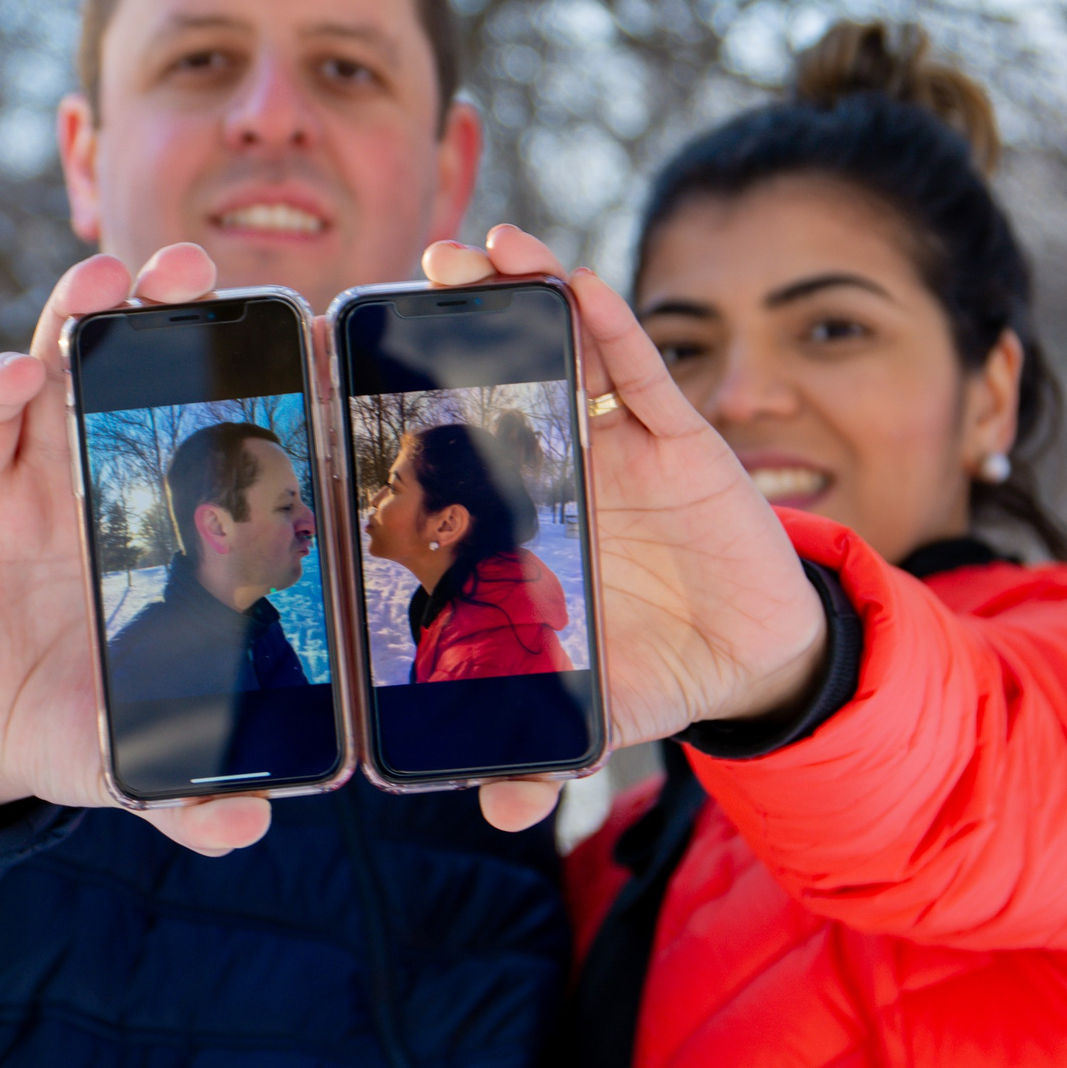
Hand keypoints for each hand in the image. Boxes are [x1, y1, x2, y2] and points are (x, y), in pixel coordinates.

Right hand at [0, 244, 272, 855]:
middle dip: (178, 310)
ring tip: (116, 275)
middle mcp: (114, 476)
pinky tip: (9, 369)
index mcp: (174, 523)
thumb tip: (252, 831)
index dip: (263, 378)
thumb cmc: (69, 719)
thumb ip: (185, 792)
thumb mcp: (130, 758)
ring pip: (67, 368)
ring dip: (88, 315)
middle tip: (212, 264)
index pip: (227, 432)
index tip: (309, 328)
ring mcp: (40, 472)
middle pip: (150, 369)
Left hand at [427, 226, 829, 834]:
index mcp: (505, 523)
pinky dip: (603, 318)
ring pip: (550, 348)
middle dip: (434, 327)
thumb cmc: (642, 667)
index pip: (432, 453)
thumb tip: (504, 812)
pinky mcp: (675, 433)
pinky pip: (636, 364)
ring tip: (462, 254)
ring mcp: (608, 440)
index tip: (317, 369)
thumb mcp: (584, 713)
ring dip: (507, 294)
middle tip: (383, 285)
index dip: (380, 410)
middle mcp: (545, 465)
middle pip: (480, 377)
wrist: (749, 657)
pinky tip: (566, 279)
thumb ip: (539, 753)